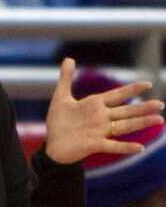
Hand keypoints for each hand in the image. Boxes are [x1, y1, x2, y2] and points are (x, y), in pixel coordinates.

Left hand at [45, 59, 163, 164]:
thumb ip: (66, 78)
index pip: (117, 95)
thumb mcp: (60, 98)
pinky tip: (140, 147)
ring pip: (124, 126)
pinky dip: (126, 147)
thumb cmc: (58, 122)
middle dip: (143, 107)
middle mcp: (101, 117)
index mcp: (95, 105)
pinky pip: (112, 146)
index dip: (131, 90)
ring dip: (141, 123)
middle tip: (161, 104)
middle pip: (126, 111)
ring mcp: (99, 131)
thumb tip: (69, 58)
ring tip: (159, 120)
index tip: (148, 84)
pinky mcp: (94, 145)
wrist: (52, 145)